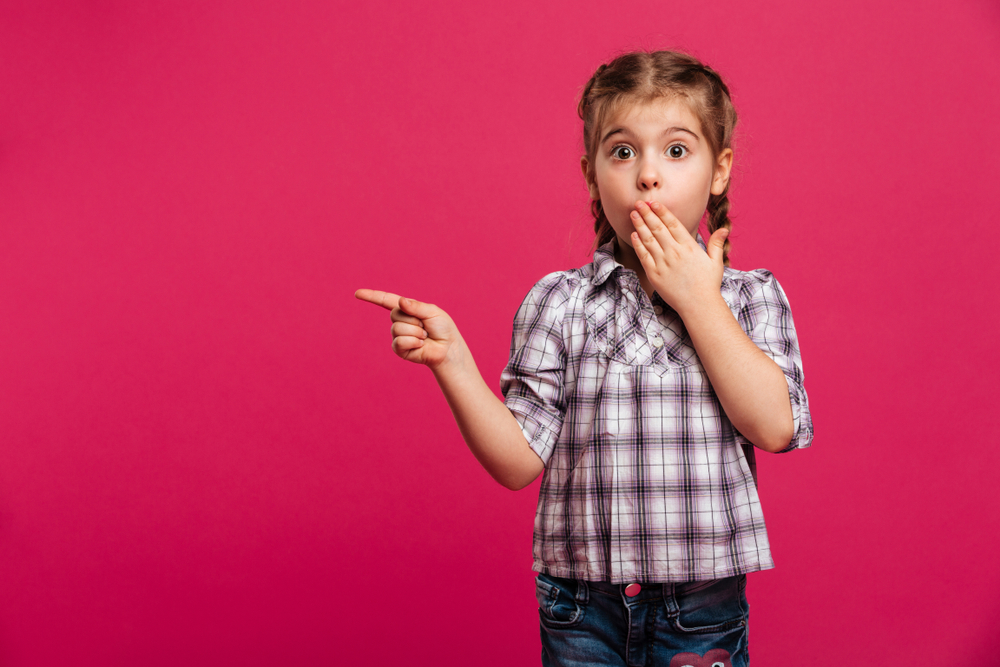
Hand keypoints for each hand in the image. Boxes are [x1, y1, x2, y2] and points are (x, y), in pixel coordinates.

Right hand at [354, 289, 463, 369]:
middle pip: (395, 314)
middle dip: (414, 320)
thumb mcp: (432, 312)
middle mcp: (400, 321)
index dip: (372, 296)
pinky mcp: (399, 349)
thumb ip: (416, 306)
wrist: (447, 349)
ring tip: (424, 337)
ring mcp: (398, 335)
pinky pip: (399, 342)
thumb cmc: (442, 329)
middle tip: (425, 327)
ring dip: (415, 332)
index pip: (386, 301)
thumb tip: (401, 302)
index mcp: (406, 309)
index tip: (358, 293)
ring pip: (398, 328)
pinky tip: (420, 345)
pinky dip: (413, 342)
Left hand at [629, 200, 728, 316]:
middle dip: (647, 214)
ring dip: (640, 225)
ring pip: (649, 240)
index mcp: (689, 247)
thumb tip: (723, 228)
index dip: (662, 212)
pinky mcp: (655, 275)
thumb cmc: (708, 284)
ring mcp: (664, 263)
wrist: (699, 305)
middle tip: (639, 202)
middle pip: (658, 228)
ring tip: (633, 214)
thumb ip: (716, 243)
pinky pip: (644, 256)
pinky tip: (634, 234)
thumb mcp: (715, 262)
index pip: (673, 224)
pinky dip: (638, 244)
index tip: (654, 202)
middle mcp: (675, 253)